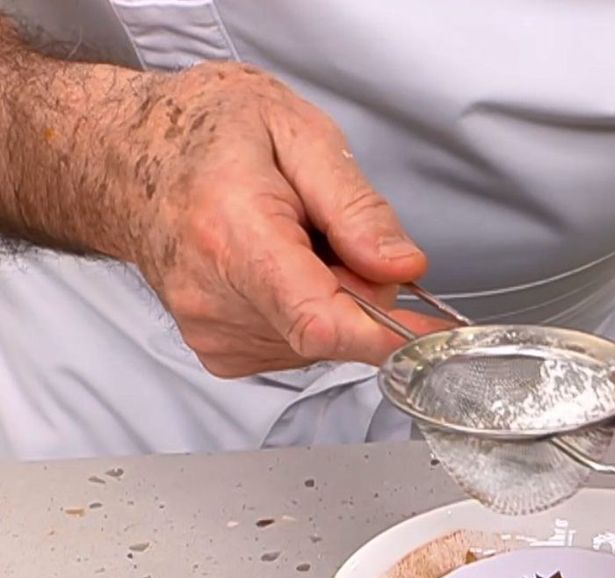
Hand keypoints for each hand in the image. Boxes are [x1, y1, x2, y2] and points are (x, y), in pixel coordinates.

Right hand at [112, 62, 441, 376]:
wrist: (127, 155)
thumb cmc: (203, 134)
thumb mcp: (297, 132)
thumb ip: (356, 207)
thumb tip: (402, 268)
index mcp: (234, 236)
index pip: (321, 321)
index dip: (389, 335)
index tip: (431, 332)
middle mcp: (215, 297)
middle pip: (335, 328)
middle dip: (360, 288)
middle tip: (330, 230)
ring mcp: (213, 332)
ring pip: (322, 340)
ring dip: (330, 296)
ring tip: (290, 241)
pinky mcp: (220, 353)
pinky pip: (298, 346)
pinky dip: (305, 310)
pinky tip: (275, 268)